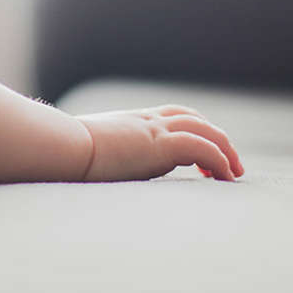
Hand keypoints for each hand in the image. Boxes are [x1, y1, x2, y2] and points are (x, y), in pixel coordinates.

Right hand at [76, 105, 243, 181]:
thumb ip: (94, 158)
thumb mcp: (82, 153)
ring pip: (204, 130)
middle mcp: (144, 122)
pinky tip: (224, 176)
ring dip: (225, 150)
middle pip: (192, 118)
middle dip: (215, 138)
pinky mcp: (158, 146)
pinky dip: (218, 160)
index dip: (190, 129)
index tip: (200, 156)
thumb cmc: (62, 154)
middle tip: (229, 164)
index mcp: (129, 123)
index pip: (169, 116)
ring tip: (234, 174)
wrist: (58, 148)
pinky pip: (201, 147)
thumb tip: (80, 173)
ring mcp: (152, 131)